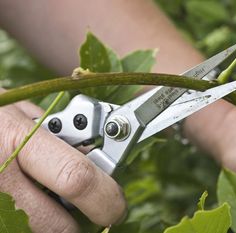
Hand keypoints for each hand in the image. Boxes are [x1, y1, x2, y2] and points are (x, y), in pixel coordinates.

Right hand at [0, 101, 125, 232]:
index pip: (77, 179)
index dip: (107, 198)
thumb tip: (95, 158)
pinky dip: (28, 225)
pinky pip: (14, 230)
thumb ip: (57, 136)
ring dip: (51, 226)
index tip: (116, 205)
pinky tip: (26, 203)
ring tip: (44, 200)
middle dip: (79, 223)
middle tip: (86, 211)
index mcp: (15, 140)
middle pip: (58, 228)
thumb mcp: (18, 112)